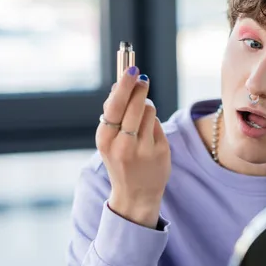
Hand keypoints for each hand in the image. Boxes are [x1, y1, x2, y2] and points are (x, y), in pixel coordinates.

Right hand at [97, 66, 170, 227]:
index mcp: (105, 140)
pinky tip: (148, 134)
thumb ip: (114, 116)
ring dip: (146, 106)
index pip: (115, 107)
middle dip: (139, 88)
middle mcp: (123, 145)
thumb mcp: (109, 142)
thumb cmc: (120, 161)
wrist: (135, 195)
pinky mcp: (160, 151)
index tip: (132, 70)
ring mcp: (144, 149)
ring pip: (149, 111)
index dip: (124, 86)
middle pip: (135, 105)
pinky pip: (158, 124)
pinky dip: (153, 123)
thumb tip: (120, 85)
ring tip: (141, 116)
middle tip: (141, 78)